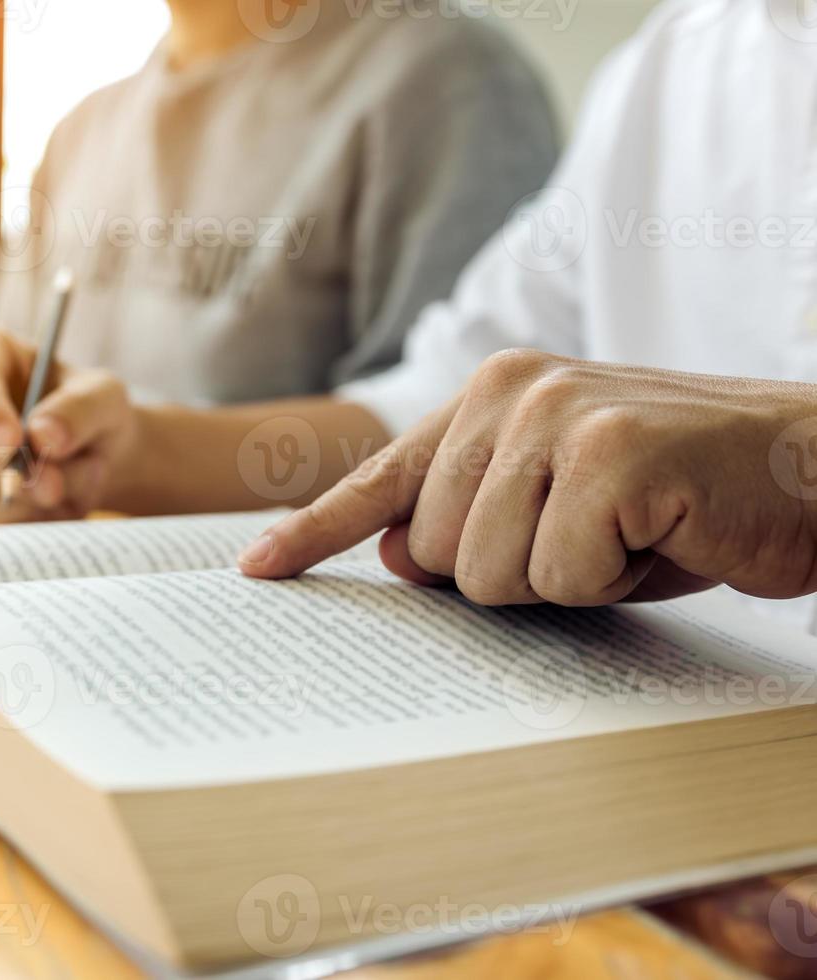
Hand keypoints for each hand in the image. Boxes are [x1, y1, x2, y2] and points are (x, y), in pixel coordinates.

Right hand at [0, 319, 139, 523]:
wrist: (90, 451)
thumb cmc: (89, 408)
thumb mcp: (102, 394)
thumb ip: (79, 409)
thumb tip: (43, 436)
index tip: (10, 443)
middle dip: (6, 467)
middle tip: (54, 487)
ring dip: (31, 493)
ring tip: (83, 473)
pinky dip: (32, 513)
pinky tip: (63, 497)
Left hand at [239, 349, 816, 605]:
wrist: (813, 469)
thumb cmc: (679, 497)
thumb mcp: (559, 510)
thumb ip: (471, 521)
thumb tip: (396, 552)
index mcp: (488, 396)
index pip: (382, 479)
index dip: (316, 532)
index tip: (256, 570)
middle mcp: (509, 391)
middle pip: (436, 554)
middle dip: (515, 574)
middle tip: (596, 535)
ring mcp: (556, 415)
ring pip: (488, 573)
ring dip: (567, 579)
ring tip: (630, 531)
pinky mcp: (607, 452)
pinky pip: (559, 575)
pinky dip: (615, 579)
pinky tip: (661, 533)